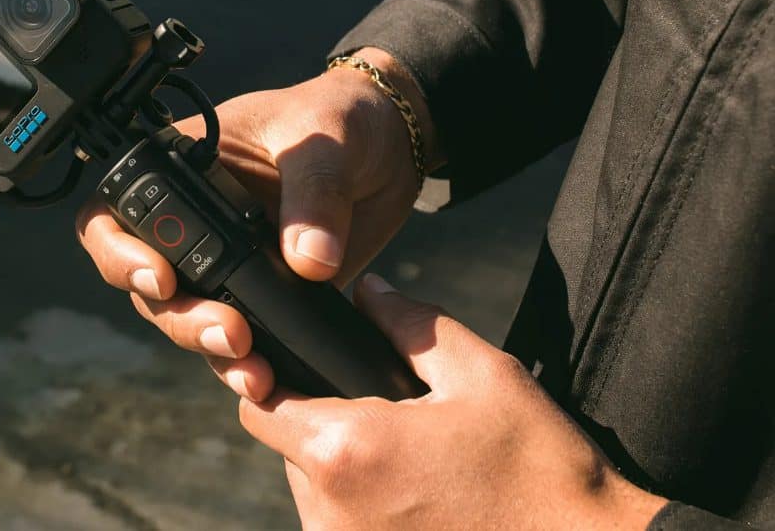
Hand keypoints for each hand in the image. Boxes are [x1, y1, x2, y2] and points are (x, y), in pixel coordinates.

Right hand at [76, 49, 442, 400]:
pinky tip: (270, 378)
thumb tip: (308, 261)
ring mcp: (225, 262)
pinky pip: (241, 337)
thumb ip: (315, 193)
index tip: (162, 279)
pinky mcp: (263, 293)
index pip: (117, 214)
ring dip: (211, 348)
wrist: (390, 150)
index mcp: (182, 168)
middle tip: (229, 332)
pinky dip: (249, 362)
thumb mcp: (328, 139)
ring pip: (189, 318)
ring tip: (254, 370)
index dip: (121, 253)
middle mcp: (192, 221)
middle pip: (148, 283)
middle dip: (180, 317)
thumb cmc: (343, 119)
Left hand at [239, 274, 668, 529]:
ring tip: (416, 463)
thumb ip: (413, 325)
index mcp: (347, 452)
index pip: (260, 409)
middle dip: (326, 426)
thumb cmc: (540, 471)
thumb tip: (369, 292)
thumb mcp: (483, 376)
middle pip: (290, 452)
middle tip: (392, 418)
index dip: (277, 383)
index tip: (313, 376)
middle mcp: (329, 515)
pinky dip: (367, 509)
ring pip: (317, 495)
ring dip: (348, 472)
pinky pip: (343, 529)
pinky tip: (424, 500)